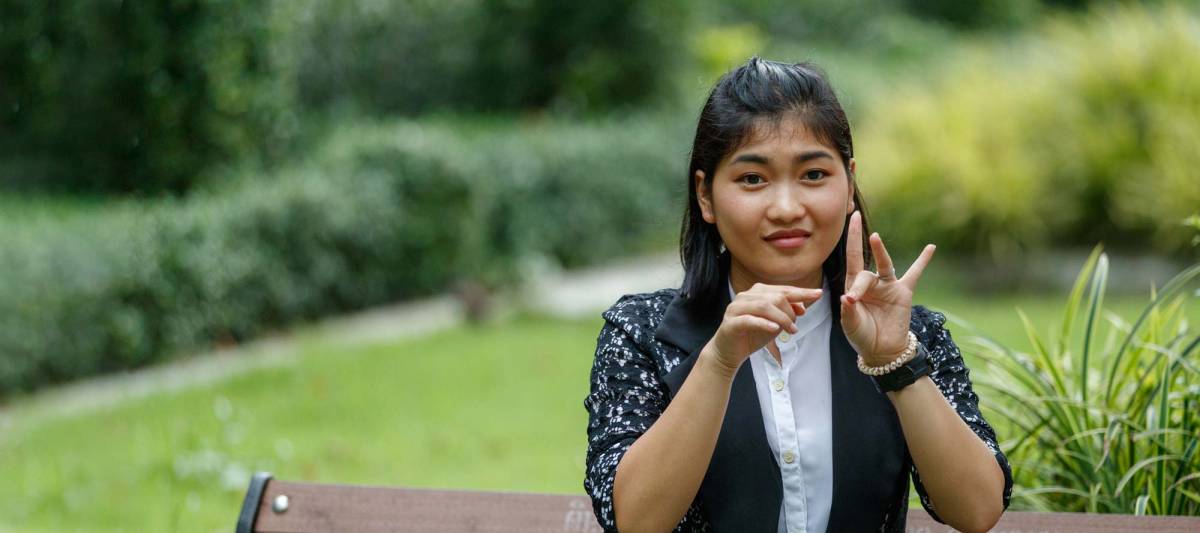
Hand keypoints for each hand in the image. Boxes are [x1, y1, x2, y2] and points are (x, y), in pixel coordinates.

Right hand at [703, 283, 823, 376]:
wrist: (728, 352)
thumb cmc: (752, 335)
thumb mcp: (774, 324)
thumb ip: (787, 313)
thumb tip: (803, 306)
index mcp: (757, 293)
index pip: (783, 290)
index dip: (802, 292)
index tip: (818, 294)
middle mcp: (745, 296)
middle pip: (775, 297)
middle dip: (790, 311)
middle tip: (795, 327)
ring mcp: (736, 308)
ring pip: (764, 306)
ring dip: (782, 318)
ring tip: (790, 331)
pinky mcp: (731, 323)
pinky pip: (750, 320)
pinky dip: (764, 323)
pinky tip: (775, 329)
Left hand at [841, 211, 935, 365]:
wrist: (882, 350)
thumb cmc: (862, 336)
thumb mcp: (851, 325)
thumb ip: (849, 312)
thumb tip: (846, 298)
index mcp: (854, 287)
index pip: (851, 261)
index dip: (850, 245)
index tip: (852, 257)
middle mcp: (871, 282)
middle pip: (864, 272)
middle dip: (860, 284)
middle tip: (856, 296)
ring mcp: (888, 286)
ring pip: (885, 265)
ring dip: (880, 252)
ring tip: (875, 237)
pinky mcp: (903, 293)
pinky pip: (915, 274)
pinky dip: (923, 261)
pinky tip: (931, 248)